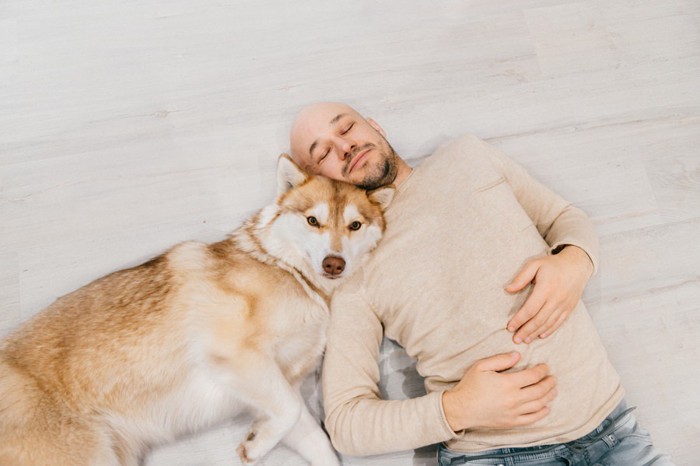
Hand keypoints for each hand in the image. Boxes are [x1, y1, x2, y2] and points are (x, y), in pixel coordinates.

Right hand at [441, 352, 556, 431]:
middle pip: (540, 390)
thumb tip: (517, 355)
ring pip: (538, 404)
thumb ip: (500, 360)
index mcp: (507, 383)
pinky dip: (542, 413)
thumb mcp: (481, 366)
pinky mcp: (511, 422)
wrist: (461, 408)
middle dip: (549, 383)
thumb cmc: (470, 385)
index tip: (546, 367)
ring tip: (553, 390)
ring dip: (549, 396)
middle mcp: (514, 399)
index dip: (542, 370)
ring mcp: (513, 412)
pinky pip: (531, 419)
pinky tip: (546, 408)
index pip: (533, 376)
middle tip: (553, 378)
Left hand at [506, 246, 593, 343]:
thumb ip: (521, 277)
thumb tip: (508, 289)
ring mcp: (564, 305)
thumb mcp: (535, 264)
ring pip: (548, 323)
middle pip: (539, 320)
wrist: (577, 265)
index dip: (519, 320)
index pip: (530, 309)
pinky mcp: (570, 308)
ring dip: (536, 333)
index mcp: (546, 288)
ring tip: (525, 340)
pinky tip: (540, 336)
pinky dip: (549, 331)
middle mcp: (556, 299)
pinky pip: (559, 323)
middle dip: (526, 331)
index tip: (509, 327)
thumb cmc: (552, 264)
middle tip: (515, 339)